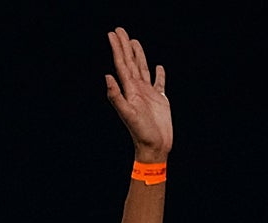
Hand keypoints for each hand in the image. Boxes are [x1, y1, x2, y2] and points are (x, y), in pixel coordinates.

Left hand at [105, 26, 172, 162]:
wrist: (154, 147)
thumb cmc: (141, 133)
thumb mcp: (128, 114)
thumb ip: (116, 96)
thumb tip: (107, 76)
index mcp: (130, 90)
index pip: (122, 64)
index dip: (117, 49)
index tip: (112, 34)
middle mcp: (137, 90)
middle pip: (130, 62)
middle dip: (125, 46)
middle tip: (120, 30)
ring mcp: (148, 94)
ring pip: (143, 69)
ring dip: (138, 55)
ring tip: (134, 42)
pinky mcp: (160, 100)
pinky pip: (159, 83)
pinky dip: (159, 74)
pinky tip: (159, 67)